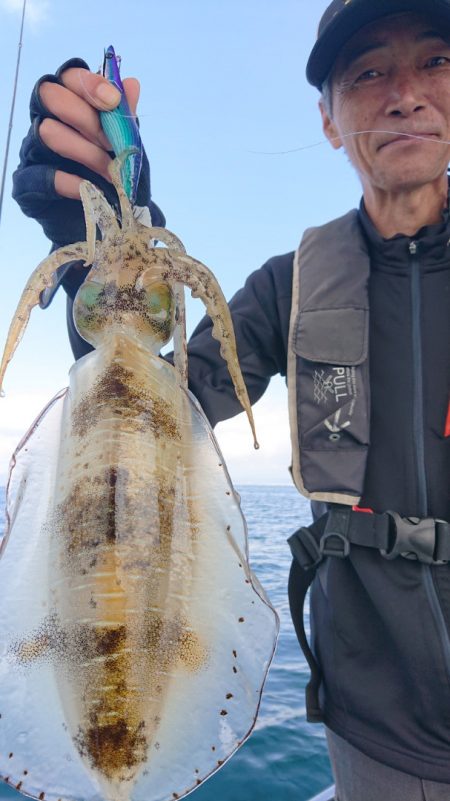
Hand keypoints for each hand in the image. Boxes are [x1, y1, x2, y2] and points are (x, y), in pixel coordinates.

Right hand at [39, 67, 139, 198]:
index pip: (69, 75)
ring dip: (86, 152)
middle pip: (50, 95)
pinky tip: (93, 189)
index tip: (114, 102)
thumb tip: (131, 84)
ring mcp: (33, 149)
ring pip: (47, 132)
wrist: (107, 217)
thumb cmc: (113, 173)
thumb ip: (125, 118)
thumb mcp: (127, 145)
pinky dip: (71, 182)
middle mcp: (45, 118)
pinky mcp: (27, 182)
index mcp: (70, 102)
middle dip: (86, 117)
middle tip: (111, 143)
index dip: (89, 83)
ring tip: (111, 173)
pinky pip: (42, 175)